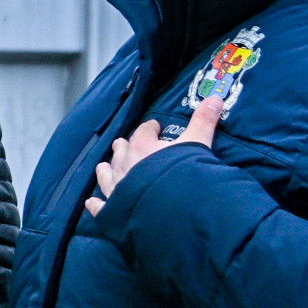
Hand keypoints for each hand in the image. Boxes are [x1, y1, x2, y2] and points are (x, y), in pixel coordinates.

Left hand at [88, 97, 223, 215]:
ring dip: (107, 169)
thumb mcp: (197, 144)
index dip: (150, 128)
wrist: (172, 209)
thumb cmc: (183, 174)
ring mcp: (116, 187)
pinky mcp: (113, 210)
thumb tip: (216, 98)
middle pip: (121, 150)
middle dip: (125, 146)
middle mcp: (124, 164)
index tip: (155, 127)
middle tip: (126, 144)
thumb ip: (204, 121)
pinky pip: (100, 206)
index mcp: (142, 146)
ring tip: (104, 166)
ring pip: (107, 174)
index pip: (144, 131)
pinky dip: (95, 204)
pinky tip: (91, 202)